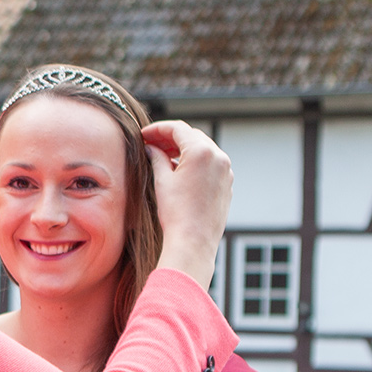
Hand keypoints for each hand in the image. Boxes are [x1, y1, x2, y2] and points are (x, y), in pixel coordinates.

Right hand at [141, 120, 231, 287]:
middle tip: (151, 144)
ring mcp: (226, 170)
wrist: (194, 242)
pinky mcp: (227, 183)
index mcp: (202, 151)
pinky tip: (180, 171)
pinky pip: (211, 164)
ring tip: (164, 157)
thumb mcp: (162, 181)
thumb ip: (157, 158)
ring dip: (184, 149)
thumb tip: (151, 148)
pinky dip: (195, 162)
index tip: (144, 135)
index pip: (178, 129)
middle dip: (171, 138)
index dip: (158, 129)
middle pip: (192, 136)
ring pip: (203, 149)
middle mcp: (219, 157)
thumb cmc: (176, 214)